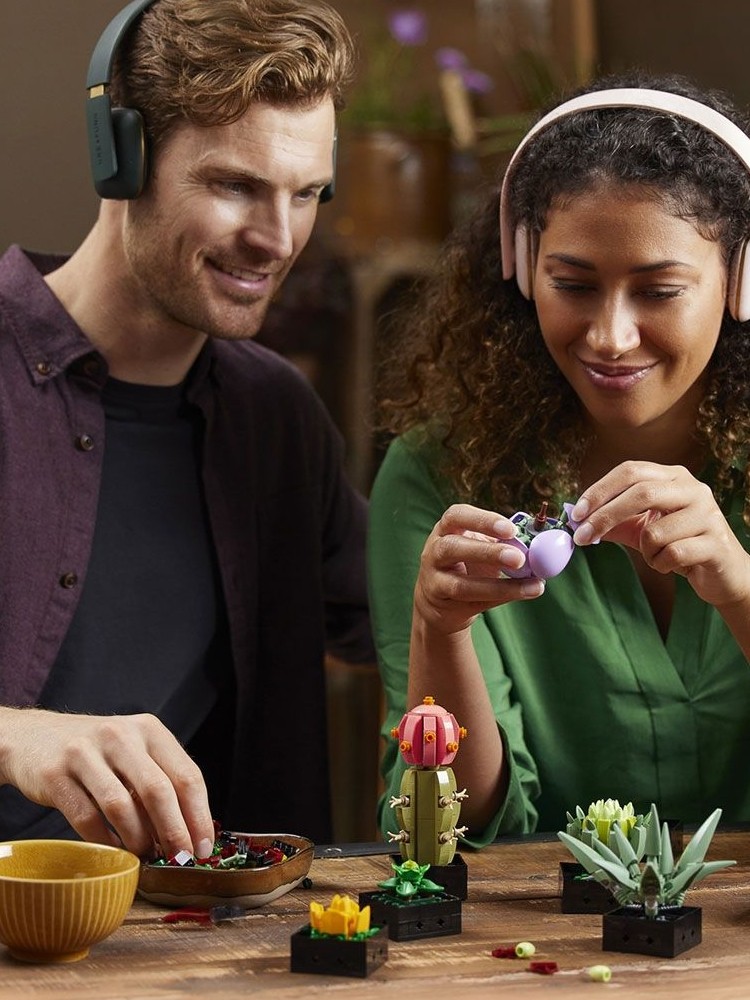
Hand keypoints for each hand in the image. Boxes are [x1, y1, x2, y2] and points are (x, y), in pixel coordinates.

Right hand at [0, 708, 214, 859]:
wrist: (35, 738)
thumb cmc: (98, 752)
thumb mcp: (134, 751)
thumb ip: (161, 780)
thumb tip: (191, 831)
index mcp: (149, 729)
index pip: (186, 775)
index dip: (199, 816)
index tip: (203, 846)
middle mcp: (120, 735)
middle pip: (158, 790)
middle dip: (174, 832)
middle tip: (179, 859)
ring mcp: (85, 753)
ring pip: (121, 806)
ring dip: (138, 839)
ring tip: (146, 855)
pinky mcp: (55, 774)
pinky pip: (86, 817)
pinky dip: (105, 841)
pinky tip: (115, 850)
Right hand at [413, 503, 545, 635]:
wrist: (442, 602)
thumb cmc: (468, 565)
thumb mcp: (481, 546)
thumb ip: (506, 542)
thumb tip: (542, 540)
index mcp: (446, 529)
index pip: (457, 516)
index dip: (483, 520)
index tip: (511, 529)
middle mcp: (435, 551)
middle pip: (453, 547)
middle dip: (487, 552)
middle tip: (519, 558)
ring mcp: (434, 579)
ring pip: (461, 584)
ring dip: (498, 586)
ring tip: (533, 583)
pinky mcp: (442, 603)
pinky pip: (473, 603)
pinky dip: (502, 598)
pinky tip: (526, 592)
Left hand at [570, 461, 749, 608]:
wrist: (722, 572)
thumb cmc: (678, 544)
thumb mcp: (642, 530)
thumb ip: (613, 522)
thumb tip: (578, 520)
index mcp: (673, 477)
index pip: (630, 471)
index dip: (600, 490)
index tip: (576, 512)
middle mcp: (693, 488)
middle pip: (640, 492)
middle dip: (605, 516)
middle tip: (582, 537)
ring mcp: (707, 514)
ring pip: (654, 531)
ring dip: (644, 550)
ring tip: (656, 555)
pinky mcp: (715, 542)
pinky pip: (671, 554)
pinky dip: (661, 564)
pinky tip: (672, 565)